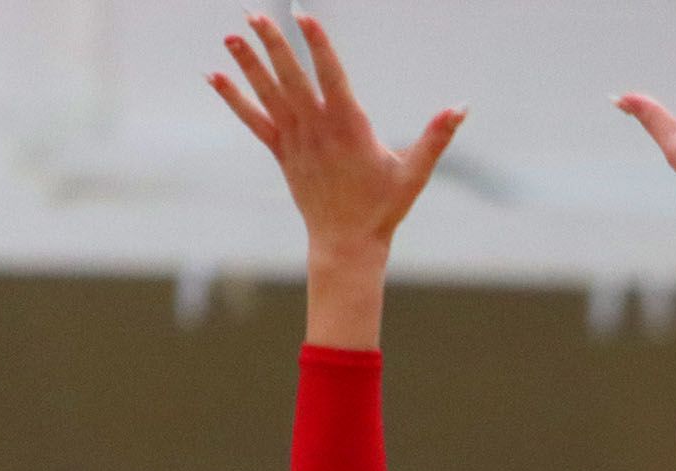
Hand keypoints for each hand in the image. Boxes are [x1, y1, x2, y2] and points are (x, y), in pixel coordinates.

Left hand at [211, 12, 461, 348]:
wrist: (347, 243)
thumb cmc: (384, 207)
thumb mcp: (415, 172)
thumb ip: (436, 137)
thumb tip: (462, 107)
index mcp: (350, 128)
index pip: (330, 76)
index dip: (317, 44)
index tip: (303, 16)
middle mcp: (318, 130)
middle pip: (291, 78)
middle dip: (273, 45)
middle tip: (254, 14)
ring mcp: (296, 141)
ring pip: (268, 95)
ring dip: (248, 64)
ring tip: (231, 35)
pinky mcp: (282, 153)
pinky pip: (254, 119)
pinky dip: (234, 97)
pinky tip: (214, 74)